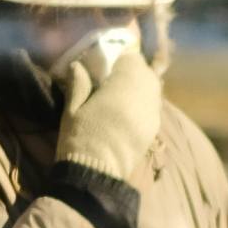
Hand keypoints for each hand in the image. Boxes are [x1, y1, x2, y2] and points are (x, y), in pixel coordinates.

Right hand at [55, 45, 162, 182]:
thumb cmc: (82, 136)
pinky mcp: (154, 129)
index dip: (122, 53)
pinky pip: (153, 106)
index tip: (111, 55)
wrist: (97, 173)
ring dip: (140, 85)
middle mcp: (145, 94)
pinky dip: (143, 102)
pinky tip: (129, 110)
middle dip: (133, 69)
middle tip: (116, 73)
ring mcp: (153, 112)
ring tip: (123, 91)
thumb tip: (78, 66)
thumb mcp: (73, 108)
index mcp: (125, 83)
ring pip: (153, 88)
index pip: (131, 57)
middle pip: (146, 71)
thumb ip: (79, 83)